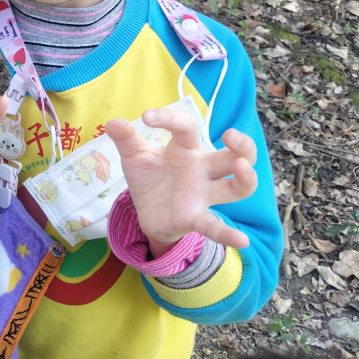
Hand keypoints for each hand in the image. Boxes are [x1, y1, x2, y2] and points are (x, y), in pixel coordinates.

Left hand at [106, 108, 257, 254]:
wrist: (147, 213)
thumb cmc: (149, 178)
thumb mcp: (134, 156)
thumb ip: (126, 139)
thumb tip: (113, 122)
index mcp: (185, 149)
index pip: (187, 128)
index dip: (169, 119)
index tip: (146, 117)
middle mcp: (201, 170)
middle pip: (233, 156)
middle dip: (242, 144)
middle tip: (230, 134)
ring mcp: (202, 195)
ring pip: (237, 188)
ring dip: (245, 178)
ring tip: (241, 167)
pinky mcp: (195, 218)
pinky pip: (215, 226)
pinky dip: (227, 234)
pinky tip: (241, 241)